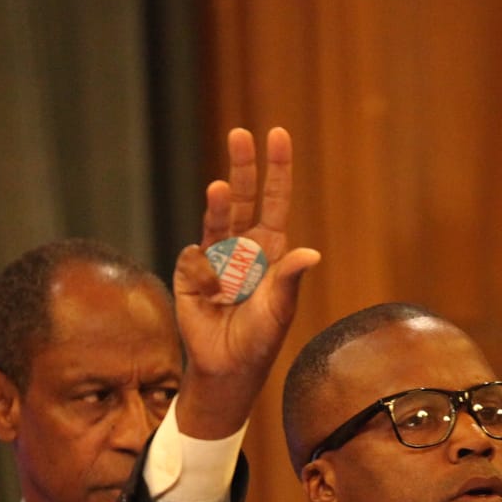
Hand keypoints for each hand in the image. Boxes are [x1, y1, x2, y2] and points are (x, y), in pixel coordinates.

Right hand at [173, 127, 321, 439]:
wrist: (227, 367)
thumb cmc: (260, 339)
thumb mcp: (279, 309)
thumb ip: (289, 279)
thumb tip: (311, 253)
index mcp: (269, 249)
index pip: (274, 200)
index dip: (276, 169)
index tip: (277, 134)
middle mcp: (241, 246)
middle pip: (241, 197)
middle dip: (242, 166)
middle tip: (241, 134)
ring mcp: (213, 258)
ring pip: (215, 219)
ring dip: (217, 204)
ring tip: (218, 188)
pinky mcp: (189, 273)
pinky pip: (193, 260)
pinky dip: (202, 272)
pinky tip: (210, 295)